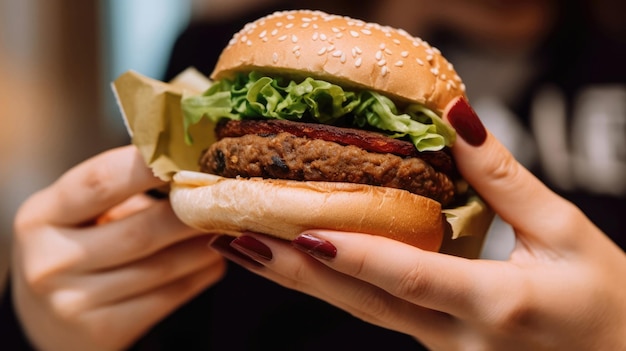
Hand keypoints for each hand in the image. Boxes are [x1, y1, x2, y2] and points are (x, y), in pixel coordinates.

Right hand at [12, 146, 224, 350]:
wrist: (51, 319)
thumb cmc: (75, 248)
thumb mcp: (77, 214)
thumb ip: (121, 190)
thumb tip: (191, 167)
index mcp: (42, 216)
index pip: (100, 182)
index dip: (148, 166)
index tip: (189, 153)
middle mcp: (50, 260)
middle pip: (140, 231)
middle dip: (191, 213)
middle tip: (223, 196)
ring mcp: (73, 302)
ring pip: (161, 267)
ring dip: (203, 245)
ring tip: (226, 227)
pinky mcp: (102, 330)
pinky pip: (167, 297)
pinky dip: (199, 275)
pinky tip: (213, 259)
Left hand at [211, 97, 625, 349]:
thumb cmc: (605, 300)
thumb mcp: (565, 230)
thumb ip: (504, 178)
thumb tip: (455, 121)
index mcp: (496, 305)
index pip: (411, 277)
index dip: (357, 255)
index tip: (304, 233)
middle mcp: (458, 338)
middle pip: (364, 303)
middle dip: (297, 273)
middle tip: (239, 239)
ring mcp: (444, 349)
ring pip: (363, 313)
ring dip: (304, 283)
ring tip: (251, 250)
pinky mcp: (438, 345)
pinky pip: (380, 314)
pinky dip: (338, 287)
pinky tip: (306, 263)